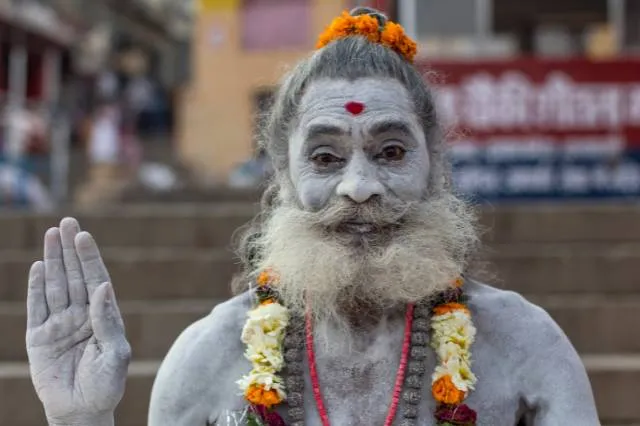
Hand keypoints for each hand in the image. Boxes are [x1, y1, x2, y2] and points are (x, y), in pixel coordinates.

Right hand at [26, 218, 130, 423]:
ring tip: (52, 234)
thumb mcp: (116, 353)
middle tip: (68, 221)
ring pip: (56, 285)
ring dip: (53, 260)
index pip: (96, 279)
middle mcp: (82, 314)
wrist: (83, 410)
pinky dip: (36, 287)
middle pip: (75, 275)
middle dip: (70, 249)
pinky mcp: (39, 337)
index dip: (90, 257)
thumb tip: (104, 287)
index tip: (84, 235)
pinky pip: (37, 307)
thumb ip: (108, 320)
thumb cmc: (106, 384)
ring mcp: (60, 324)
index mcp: (103, 315)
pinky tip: (38, 267)